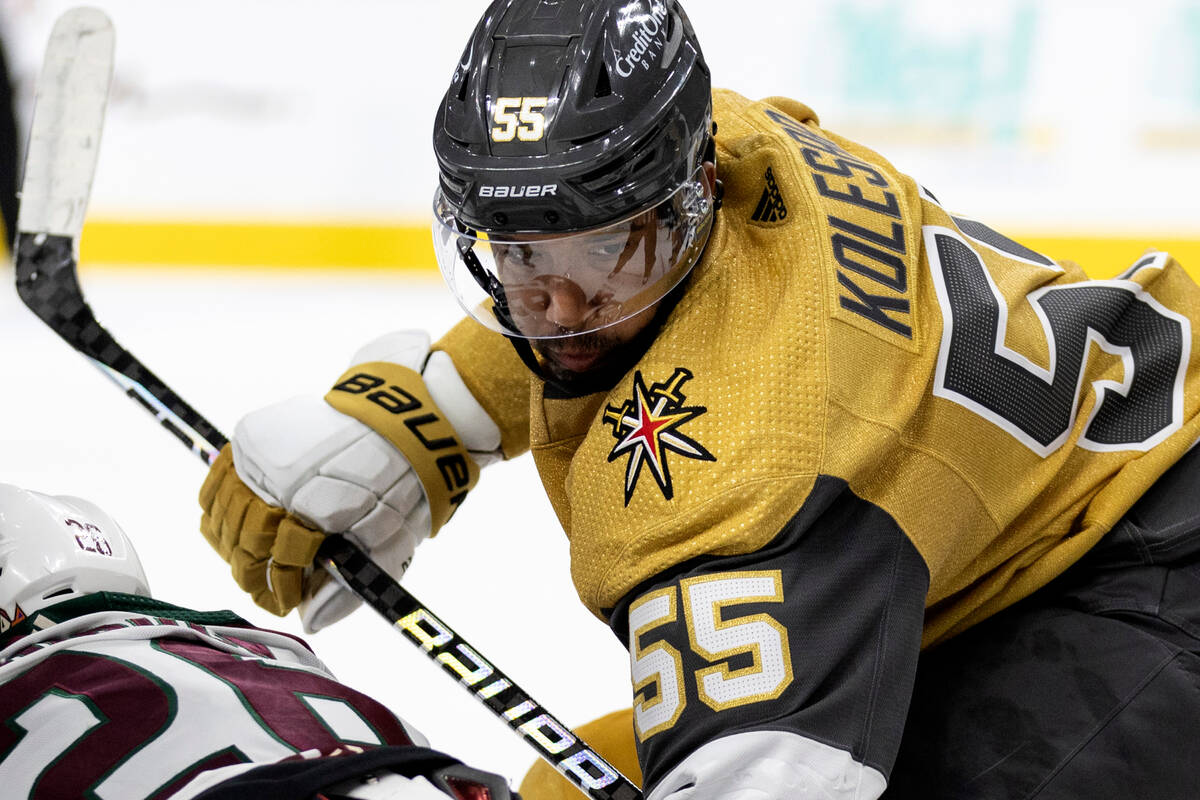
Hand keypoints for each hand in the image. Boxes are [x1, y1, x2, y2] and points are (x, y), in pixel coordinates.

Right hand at [198, 331, 500, 629]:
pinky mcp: (250, 435)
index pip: (279, 563)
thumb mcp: (385, 548)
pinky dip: (220, 511)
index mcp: (320, 506)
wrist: (396, 428)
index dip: (277, 590)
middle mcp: (282, 477)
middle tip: (266, 587)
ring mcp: (261, 452)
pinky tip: (236, 528)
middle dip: (252, 574)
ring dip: (234, 547)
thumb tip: (309, 622)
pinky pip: (216, 484)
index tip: (284, 602)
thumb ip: (344, 590)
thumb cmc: (393, 489)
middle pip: (244, 543)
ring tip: (254, 560)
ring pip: (223, 517)